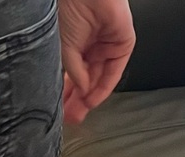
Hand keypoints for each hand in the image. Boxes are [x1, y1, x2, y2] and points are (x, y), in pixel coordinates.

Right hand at [59, 0, 135, 123]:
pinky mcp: (122, 43)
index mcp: (77, 47)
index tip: (62, 111)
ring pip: (100, 79)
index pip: (75, 77)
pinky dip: (103, 86)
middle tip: (71, 118)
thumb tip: (81, 91)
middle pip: (88, 81)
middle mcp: (92, 48)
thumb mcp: (65, 50)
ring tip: (79, 113)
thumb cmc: (69, 11)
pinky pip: (114, 71)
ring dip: (90, 98)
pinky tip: (90, 98)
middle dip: (79, 100)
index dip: (69, 95)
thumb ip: (74, 73)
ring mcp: (107, 46)